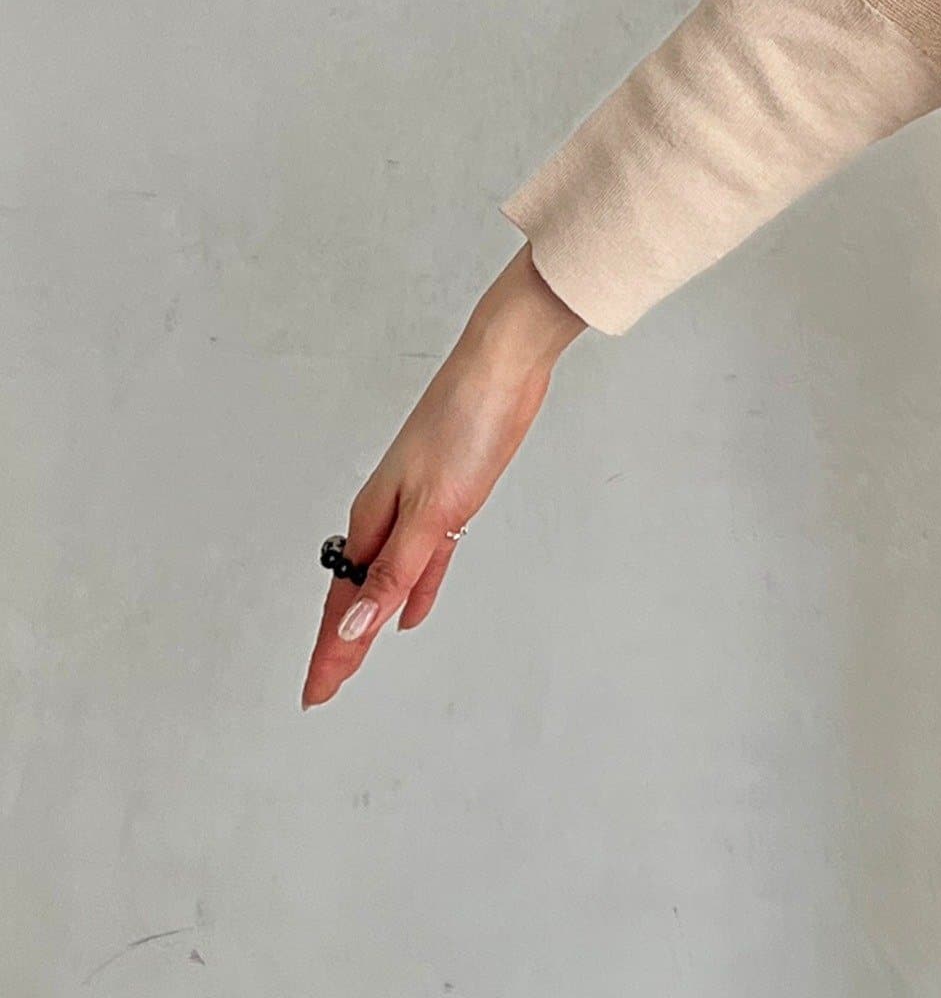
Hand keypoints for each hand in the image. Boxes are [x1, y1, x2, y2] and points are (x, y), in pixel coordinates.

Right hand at [301, 245, 585, 708]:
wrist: (501, 368)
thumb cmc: (464, 427)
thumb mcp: (431, 510)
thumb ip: (396, 572)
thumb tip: (355, 628)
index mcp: (373, 522)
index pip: (343, 605)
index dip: (330, 653)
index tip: (314, 696)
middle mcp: (387, 516)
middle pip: (357, 595)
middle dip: (339, 644)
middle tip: (323, 691)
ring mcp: (417, 506)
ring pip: (387, 579)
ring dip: (370, 620)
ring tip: (355, 659)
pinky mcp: (450, 498)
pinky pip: (424, 560)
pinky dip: (417, 588)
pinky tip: (413, 613)